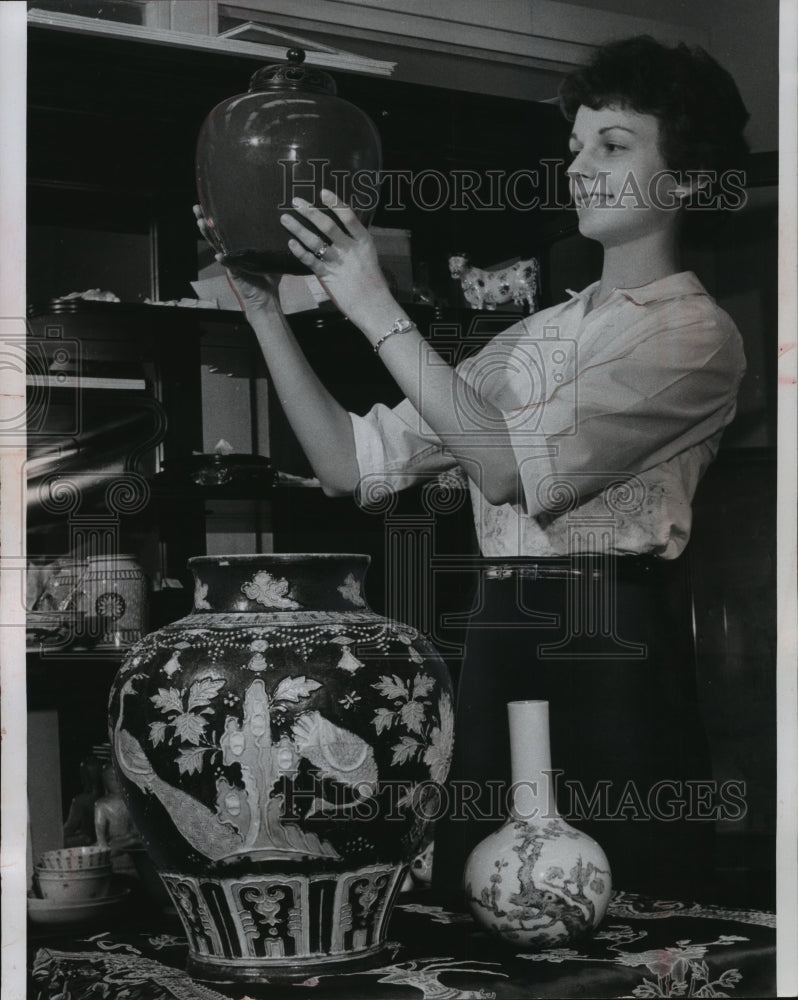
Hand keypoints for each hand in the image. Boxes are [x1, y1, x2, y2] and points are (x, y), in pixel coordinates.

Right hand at [193, 204, 278, 312]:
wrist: (267, 298)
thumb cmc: (269, 278)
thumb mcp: (271, 255)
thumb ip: (271, 242)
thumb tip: (283, 225)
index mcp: (238, 247)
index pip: (225, 229)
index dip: (216, 217)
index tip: (210, 203)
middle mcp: (231, 253)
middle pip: (215, 234)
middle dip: (205, 220)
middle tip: (197, 206)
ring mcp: (230, 263)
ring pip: (216, 246)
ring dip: (207, 234)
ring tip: (200, 221)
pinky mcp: (234, 273)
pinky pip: (227, 265)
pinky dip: (223, 260)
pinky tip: (218, 255)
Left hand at [280, 189, 393, 322]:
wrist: (374, 306)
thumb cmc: (372, 282)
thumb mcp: (368, 256)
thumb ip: (354, 243)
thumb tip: (339, 230)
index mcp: (363, 241)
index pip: (349, 216)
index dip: (335, 203)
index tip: (322, 192)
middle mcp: (350, 249)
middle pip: (327, 225)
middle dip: (310, 212)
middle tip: (295, 201)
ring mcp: (338, 262)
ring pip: (315, 241)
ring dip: (298, 228)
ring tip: (285, 218)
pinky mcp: (327, 276)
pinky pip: (310, 260)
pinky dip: (299, 251)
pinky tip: (290, 243)